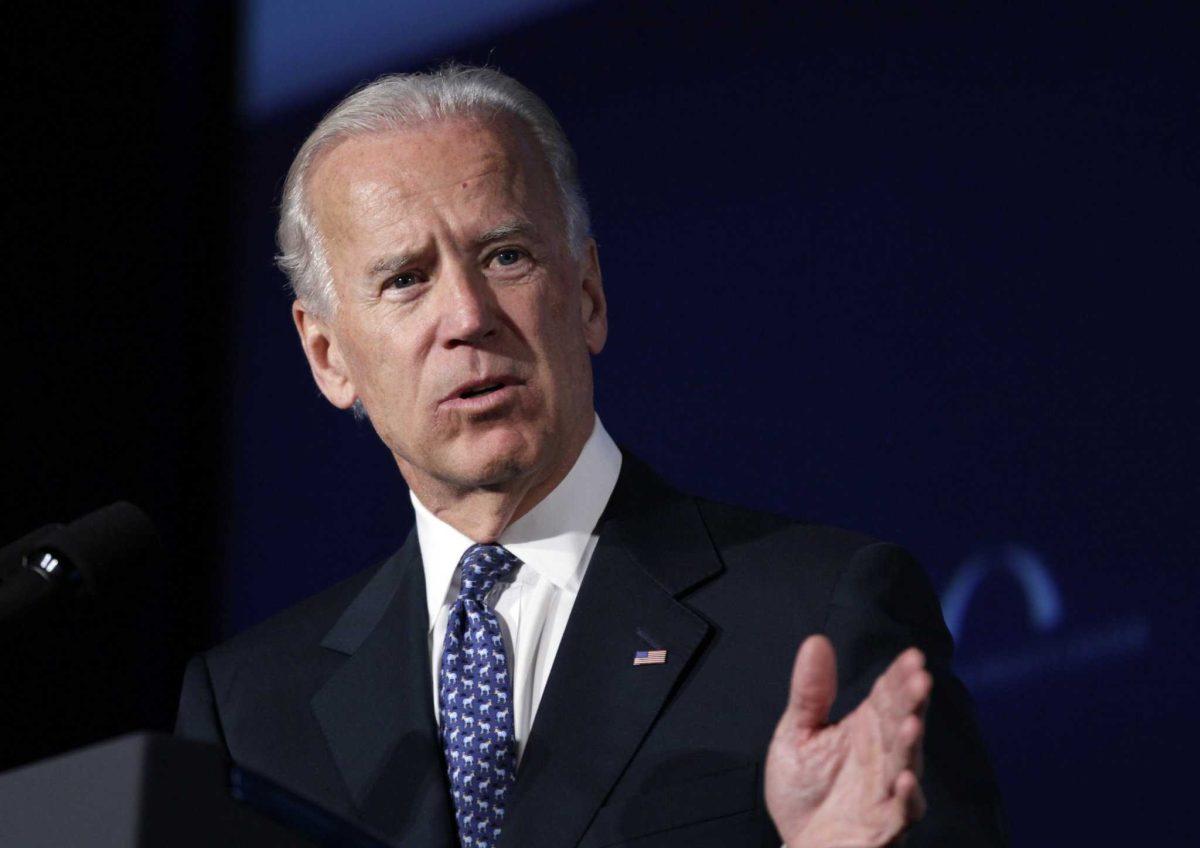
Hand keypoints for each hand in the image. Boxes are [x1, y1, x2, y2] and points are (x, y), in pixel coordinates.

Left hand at [765, 635, 930, 847]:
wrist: (795, 843)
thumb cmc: (803, 788)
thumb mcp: (797, 732)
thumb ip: (810, 692)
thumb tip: (816, 641)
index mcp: (866, 729)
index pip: (888, 696)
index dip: (900, 676)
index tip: (912, 655)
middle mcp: (883, 757)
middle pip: (902, 724)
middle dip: (912, 702)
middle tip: (920, 678)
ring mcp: (886, 792)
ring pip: (906, 765)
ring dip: (911, 745)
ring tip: (910, 723)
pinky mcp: (883, 827)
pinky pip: (900, 813)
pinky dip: (906, 798)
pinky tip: (904, 779)